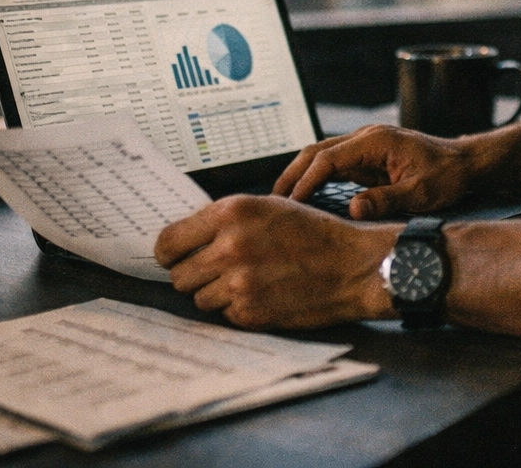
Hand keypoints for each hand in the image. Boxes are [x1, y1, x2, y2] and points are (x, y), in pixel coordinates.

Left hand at [154, 194, 396, 328]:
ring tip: (250, 280)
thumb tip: (186, 238)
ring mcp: (239, 282)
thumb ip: (225, 219)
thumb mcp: (269, 206)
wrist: (353, 265)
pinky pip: (224, 314)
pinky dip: (239, 308)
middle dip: (195, 275)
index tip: (177, 257)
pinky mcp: (250, 312)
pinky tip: (264, 293)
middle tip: (220, 271)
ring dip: (218, 293)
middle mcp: (230, 246)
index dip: (171, 253)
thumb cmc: (314, 233)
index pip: (167, 242)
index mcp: (231, 212)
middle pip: (178, 275)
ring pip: (199, 298)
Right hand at [272, 124, 478, 218]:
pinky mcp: (367, 158)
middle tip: (272, 202)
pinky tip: (306, 197)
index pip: (328, 158)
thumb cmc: (447, 175)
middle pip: (316, 152)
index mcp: (375, 141)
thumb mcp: (421, 193)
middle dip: (292, 175)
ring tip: (282, 202)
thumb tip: (354, 210)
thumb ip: (387, 200)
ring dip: (301, 175)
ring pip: (321, 156)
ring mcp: (365, 146)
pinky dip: (316, 178)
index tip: (292, 203)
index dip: (306, 181)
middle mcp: (366, 139)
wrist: (465, 163)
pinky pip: (334, 165)